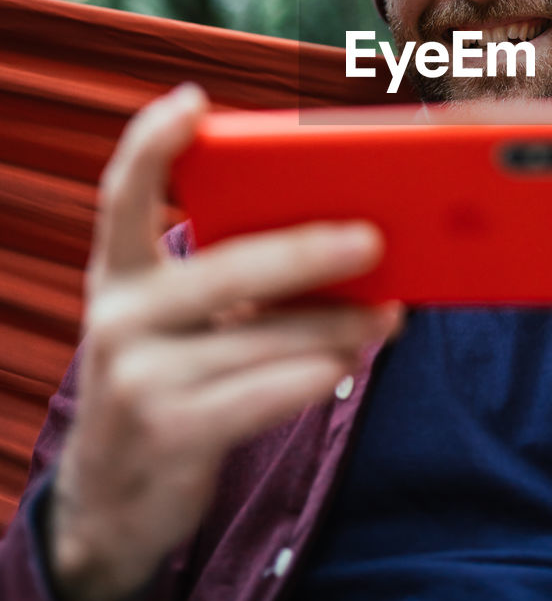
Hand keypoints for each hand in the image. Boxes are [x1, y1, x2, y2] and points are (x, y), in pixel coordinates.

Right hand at [45, 84, 400, 600]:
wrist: (113, 499)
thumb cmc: (167, 381)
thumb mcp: (172, 323)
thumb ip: (225, 279)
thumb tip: (337, 237)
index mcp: (119, 275)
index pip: (122, 194)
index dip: (150, 143)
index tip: (192, 101)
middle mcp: (121, 318)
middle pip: (229, 267)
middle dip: (310, 250)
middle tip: (375, 238)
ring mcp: (140, 379)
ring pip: (265, 336)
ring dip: (340, 325)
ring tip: (389, 314)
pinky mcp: (172, 433)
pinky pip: (265, 393)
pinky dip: (317, 375)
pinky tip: (346, 364)